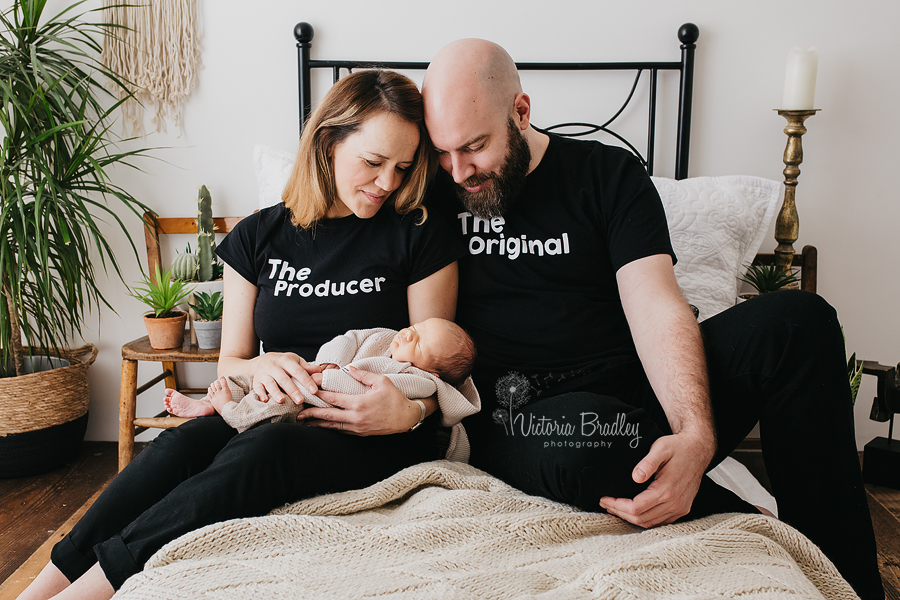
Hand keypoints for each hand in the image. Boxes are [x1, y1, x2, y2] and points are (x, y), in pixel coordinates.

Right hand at [249, 352, 324, 404]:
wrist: (261, 360)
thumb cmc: (283, 362)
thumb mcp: (295, 361)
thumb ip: (306, 367)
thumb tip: (320, 370)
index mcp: (286, 361)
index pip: (298, 371)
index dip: (306, 381)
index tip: (314, 391)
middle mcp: (274, 366)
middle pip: (284, 379)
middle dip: (292, 390)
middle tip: (300, 401)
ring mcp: (264, 374)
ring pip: (270, 383)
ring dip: (276, 392)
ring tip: (282, 401)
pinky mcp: (256, 381)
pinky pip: (257, 387)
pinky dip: (260, 394)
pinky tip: (265, 400)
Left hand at [298, 366, 419, 435]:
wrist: (406, 418)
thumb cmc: (395, 398)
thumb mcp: (382, 382)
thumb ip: (363, 375)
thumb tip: (350, 368)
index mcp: (359, 403)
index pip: (333, 399)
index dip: (319, 395)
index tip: (308, 390)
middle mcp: (356, 417)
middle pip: (328, 416)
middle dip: (311, 414)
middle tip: (298, 413)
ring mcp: (357, 427)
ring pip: (332, 426)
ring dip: (317, 424)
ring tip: (305, 422)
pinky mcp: (360, 433)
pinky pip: (341, 430)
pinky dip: (330, 428)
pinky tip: (322, 426)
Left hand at [599, 431, 713, 527]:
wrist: (698, 450)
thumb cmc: (678, 447)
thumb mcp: (661, 447)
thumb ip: (648, 462)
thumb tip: (636, 476)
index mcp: (667, 490)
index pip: (636, 508)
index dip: (618, 505)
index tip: (604, 498)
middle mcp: (675, 503)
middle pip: (641, 519)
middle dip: (620, 513)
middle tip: (605, 503)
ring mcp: (680, 508)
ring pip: (650, 523)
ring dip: (630, 518)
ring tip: (615, 508)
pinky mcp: (682, 508)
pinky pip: (660, 521)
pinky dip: (644, 519)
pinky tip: (633, 512)